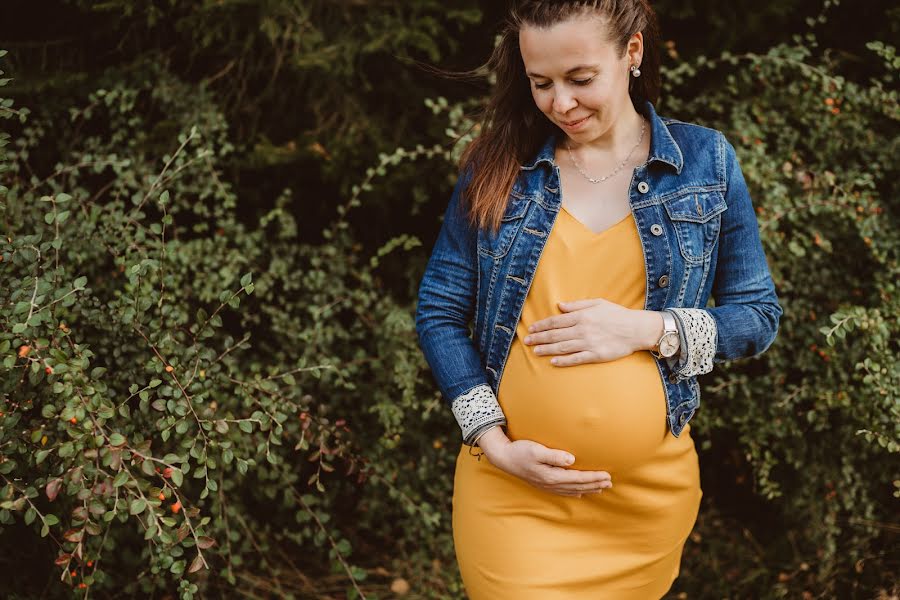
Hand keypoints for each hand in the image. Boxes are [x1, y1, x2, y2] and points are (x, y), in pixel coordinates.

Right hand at [477, 427, 611, 497]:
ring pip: (572, 490)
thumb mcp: (536, 450)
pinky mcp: (543, 483)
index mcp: (551, 476)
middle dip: (595, 484)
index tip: (607, 475)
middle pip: (578, 486)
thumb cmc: (519, 451)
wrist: (503, 457)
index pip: (578, 478)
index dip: (593, 478)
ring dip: (588, 489)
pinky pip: (563, 491)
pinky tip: (580, 493)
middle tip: (610, 482)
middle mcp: (550, 483)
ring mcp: (546, 485)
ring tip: (601, 488)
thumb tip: (571, 460)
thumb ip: (554, 455)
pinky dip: (575, 492)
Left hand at [523, 298, 662, 366]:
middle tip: (527, 341)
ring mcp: (589, 343)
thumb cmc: (617, 314)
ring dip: (547, 349)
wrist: (636, 329)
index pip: (556, 321)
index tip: (531, 328)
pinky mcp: (596, 355)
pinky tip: (553, 362)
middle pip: (556, 335)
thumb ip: (577, 305)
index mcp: (582, 316)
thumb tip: (559, 306)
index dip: (542, 325)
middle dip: (539, 338)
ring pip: (562, 347)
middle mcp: (583, 330)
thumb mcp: (597, 303)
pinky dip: (564, 361)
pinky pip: (576, 359)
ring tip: (535, 351)